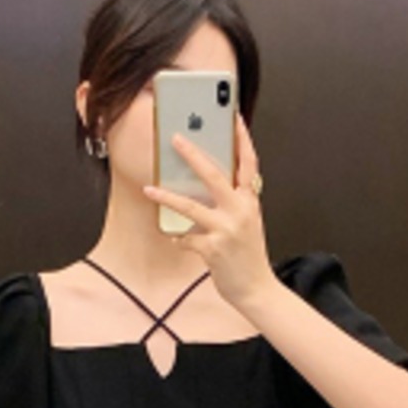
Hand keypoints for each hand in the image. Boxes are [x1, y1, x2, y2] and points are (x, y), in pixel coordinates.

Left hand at [142, 113, 275, 309]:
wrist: (257, 290)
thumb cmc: (249, 257)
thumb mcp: (248, 224)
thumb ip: (234, 204)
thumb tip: (208, 189)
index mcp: (250, 202)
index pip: (249, 163)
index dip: (242, 139)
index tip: (234, 117)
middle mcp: (240, 211)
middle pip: (215, 175)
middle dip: (193, 155)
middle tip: (175, 139)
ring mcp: (226, 229)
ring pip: (191, 206)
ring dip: (167, 197)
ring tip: (150, 189)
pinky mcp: (213, 249)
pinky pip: (187, 238)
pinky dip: (179, 239)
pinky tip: (176, 239)